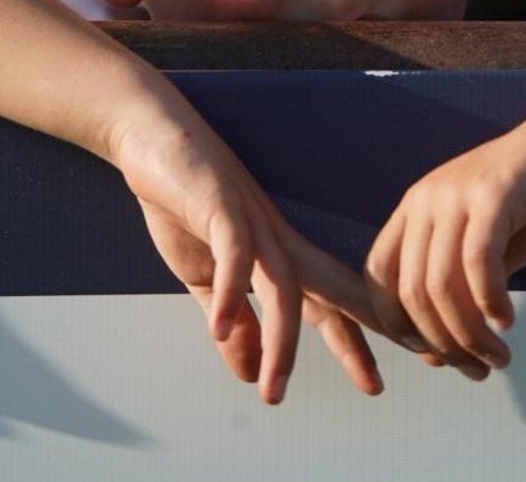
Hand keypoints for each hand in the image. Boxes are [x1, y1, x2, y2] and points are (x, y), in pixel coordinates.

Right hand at [111, 115, 383, 403]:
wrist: (150, 137)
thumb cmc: (181, 200)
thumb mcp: (202, 276)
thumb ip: (232, 320)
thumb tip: (251, 373)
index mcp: (278, 253)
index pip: (324, 304)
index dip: (352, 340)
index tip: (376, 381)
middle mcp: (277, 238)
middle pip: (324, 294)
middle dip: (352, 339)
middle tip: (375, 385)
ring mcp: (253, 221)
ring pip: (284, 285)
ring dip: (281, 341)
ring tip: (273, 389)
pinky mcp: (221, 205)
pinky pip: (235, 252)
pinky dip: (234, 290)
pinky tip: (220, 330)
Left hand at [364, 125, 525, 375]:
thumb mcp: (487, 245)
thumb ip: (462, 287)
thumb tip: (441, 349)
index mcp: (414, 208)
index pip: (380, 276)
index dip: (397, 325)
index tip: (432, 356)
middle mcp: (426, 198)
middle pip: (412, 290)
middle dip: (442, 343)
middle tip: (476, 369)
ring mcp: (457, 193)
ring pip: (443, 283)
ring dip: (469, 334)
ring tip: (497, 357)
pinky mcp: (494, 193)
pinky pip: (480, 262)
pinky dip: (491, 301)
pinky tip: (506, 320)